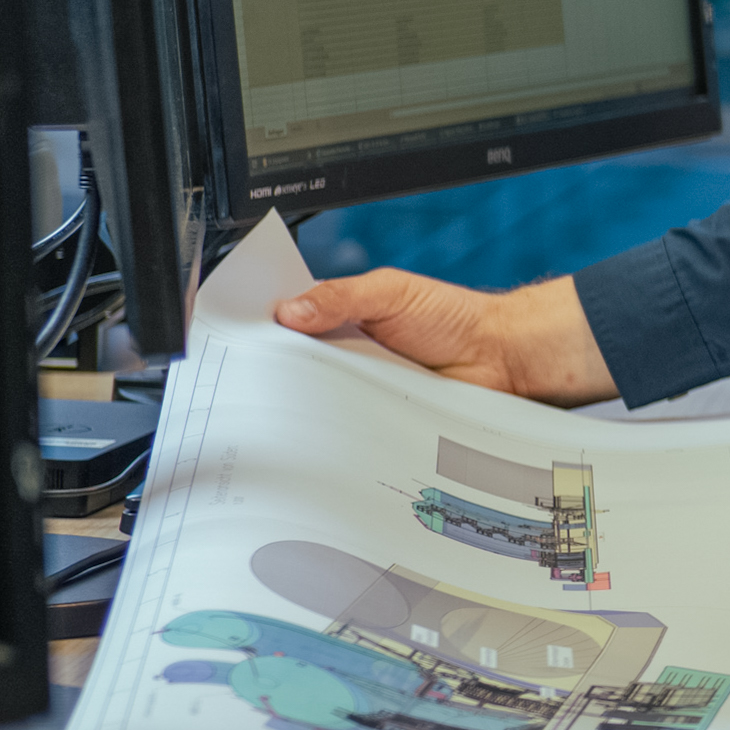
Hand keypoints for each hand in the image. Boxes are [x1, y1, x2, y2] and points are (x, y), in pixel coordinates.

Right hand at [271, 270, 616, 403]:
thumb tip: (289, 310)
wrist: (501, 358)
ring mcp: (357, 393)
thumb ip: (341, 296)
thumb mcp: (391, 293)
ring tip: (269, 415)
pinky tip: (315, 436)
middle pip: (292, 370)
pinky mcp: (375, 423)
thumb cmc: (453, 318)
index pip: (286, 326)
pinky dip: (332, 432)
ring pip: (314, 404)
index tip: (228, 340)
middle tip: (241, 384)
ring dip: (299, 408)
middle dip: (269, 376)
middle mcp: (343, 358)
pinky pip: (345, 430)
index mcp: (339, 319)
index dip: (259, 333)